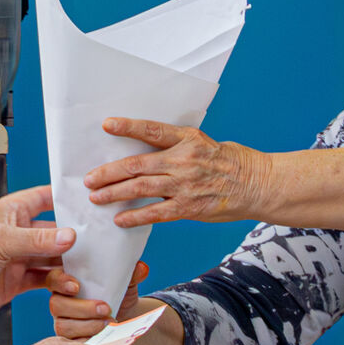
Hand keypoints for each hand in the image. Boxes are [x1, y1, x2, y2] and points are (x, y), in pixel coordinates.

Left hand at [0, 186, 74, 325]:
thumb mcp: (0, 241)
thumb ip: (37, 240)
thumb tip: (68, 236)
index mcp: (10, 212)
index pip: (43, 197)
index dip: (65, 198)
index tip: (88, 201)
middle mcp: (16, 233)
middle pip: (53, 231)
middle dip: (74, 237)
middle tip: (97, 242)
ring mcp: (17, 258)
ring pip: (52, 258)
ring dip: (67, 265)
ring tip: (82, 270)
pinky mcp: (16, 281)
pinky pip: (44, 280)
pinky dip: (58, 284)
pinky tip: (68, 286)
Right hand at [47, 262, 147, 339]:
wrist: (126, 320)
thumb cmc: (119, 296)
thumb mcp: (126, 283)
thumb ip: (130, 274)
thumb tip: (141, 268)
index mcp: (67, 282)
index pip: (53, 279)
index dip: (60, 282)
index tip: (76, 286)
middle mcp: (60, 303)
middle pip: (56, 305)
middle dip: (82, 308)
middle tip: (106, 308)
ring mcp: (63, 323)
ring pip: (63, 326)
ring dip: (88, 325)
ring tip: (110, 324)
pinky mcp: (70, 341)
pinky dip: (89, 341)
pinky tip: (104, 338)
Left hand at [82, 119, 265, 227]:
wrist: (255, 184)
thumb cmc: (227, 161)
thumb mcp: (202, 143)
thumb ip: (174, 145)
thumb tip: (141, 148)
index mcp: (187, 139)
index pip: (152, 131)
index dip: (128, 127)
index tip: (107, 125)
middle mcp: (184, 160)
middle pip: (138, 165)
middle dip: (109, 172)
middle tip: (88, 178)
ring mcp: (186, 185)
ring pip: (142, 188)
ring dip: (115, 193)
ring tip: (96, 197)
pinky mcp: (189, 207)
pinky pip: (156, 213)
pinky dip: (136, 217)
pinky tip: (120, 219)